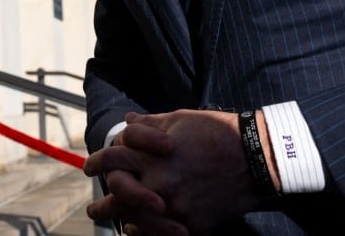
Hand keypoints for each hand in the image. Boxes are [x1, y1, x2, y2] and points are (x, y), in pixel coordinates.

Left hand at [85, 110, 264, 233]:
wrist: (256, 157)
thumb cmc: (218, 132)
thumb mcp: (181, 119)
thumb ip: (150, 124)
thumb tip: (129, 120)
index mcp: (152, 154)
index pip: (111, 159)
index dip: (96, 163)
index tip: (88, 168)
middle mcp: (158, 181)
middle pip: (117, 196)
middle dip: (102, 204)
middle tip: (94, 210)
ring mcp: (175, 205)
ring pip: (135, 220)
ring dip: (121, 220)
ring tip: (115, 223)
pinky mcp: (192, 224)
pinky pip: (160, 235)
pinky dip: (145, 234)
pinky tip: (138, 231)